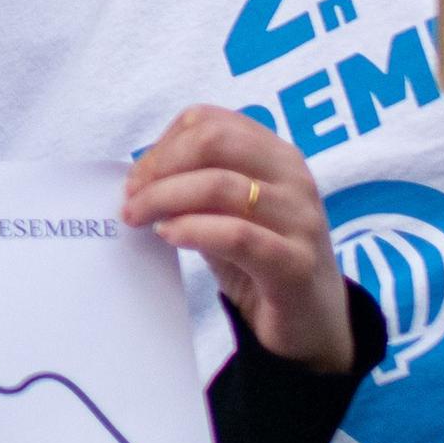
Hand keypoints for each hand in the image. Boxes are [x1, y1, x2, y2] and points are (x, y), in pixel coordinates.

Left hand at [124, 108, 355, 370]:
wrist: (312, 321)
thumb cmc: (260, 259)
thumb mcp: (225, 213)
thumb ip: (194, 188)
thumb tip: (137, 180)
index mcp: (276, 155)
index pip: (209, 121)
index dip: (163, 144)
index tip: (137, 178)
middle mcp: (294, 178)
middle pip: (214, 141)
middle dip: (161, 166)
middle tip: (132, 198)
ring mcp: (300, 219)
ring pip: (219, 185)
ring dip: (164, 198)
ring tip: (139, 219)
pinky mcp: (297, 264)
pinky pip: (237, 235)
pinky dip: (193, 230)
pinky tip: (169, 235)